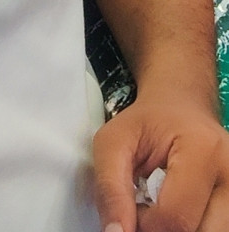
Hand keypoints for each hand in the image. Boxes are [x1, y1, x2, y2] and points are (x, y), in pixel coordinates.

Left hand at [93, 97, 228, 230]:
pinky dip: (192, 229)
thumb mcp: (114, 142)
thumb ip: (110, 188)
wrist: (181, 107)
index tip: (131, 209)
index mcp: (204, 149)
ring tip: (164, 211)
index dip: (144, 225)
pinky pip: (216, 231)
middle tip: (147, 211)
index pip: (175, 217)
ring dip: (180, 231)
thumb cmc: (148, 123)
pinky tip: (179, 213)